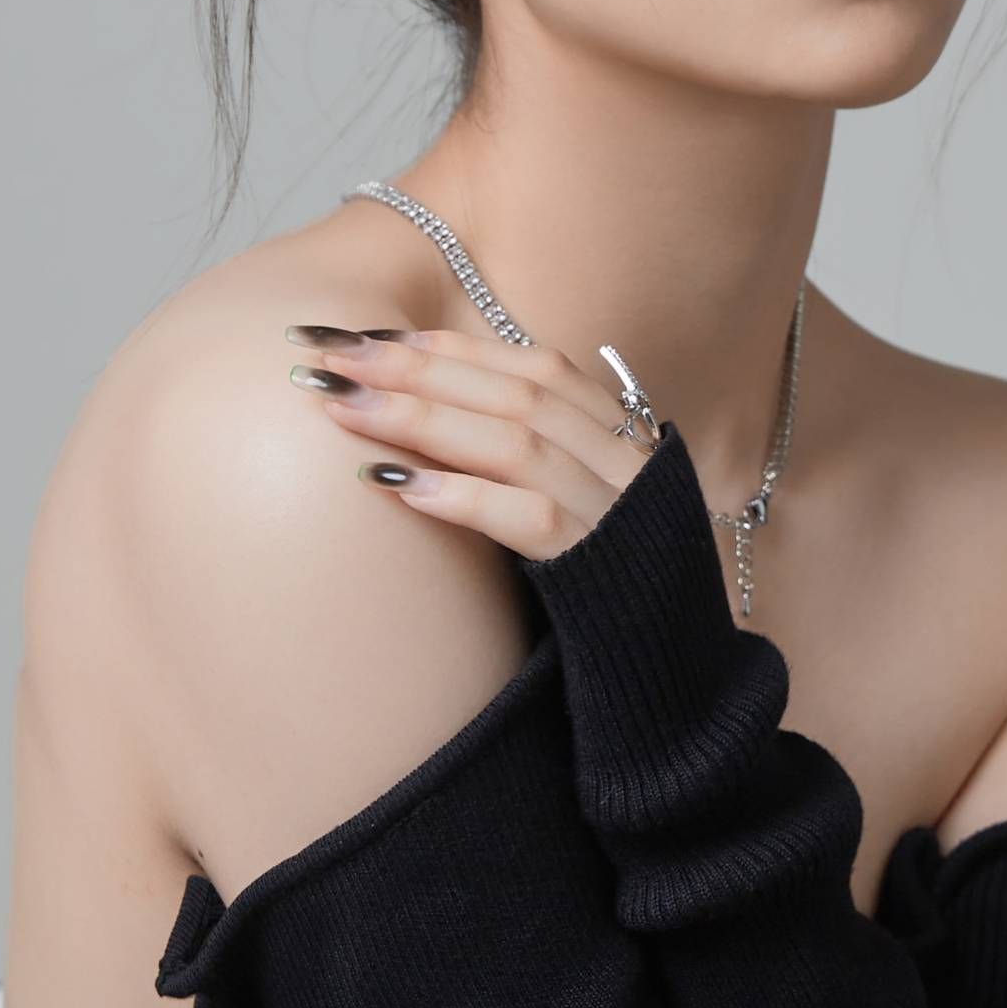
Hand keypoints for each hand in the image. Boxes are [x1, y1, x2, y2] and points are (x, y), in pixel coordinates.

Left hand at [287, 321, 651, 558]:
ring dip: (422, 418)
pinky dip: (463, 495)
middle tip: (330, 357)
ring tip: (344, 408)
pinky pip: (532, 519)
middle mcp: (626, 463)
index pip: (536, 368)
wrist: (676, 672)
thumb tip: (441, 416)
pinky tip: (398, 484)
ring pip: (518, 442)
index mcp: (624, 437)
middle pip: (516, 393)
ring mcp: (618, 513)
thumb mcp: (589, 505)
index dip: (453, 347)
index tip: (372, 335)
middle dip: (418, 368)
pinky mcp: (602, 570)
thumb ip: (538, 458)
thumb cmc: (612, 588)